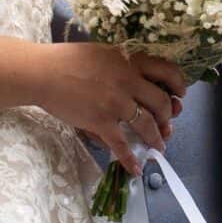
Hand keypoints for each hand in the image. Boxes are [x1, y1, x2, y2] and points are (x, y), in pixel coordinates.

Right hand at [38, 44, 186, 175]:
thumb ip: (122, 65)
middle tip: (168, 124)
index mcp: (130, 60)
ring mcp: (116, 103)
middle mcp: (128, 81)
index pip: (166, 71)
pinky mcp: (101, 121)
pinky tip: (136, 169)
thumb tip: (137, 81)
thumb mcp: (103, 53)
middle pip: (161, 101)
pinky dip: (130, 159)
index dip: (178, 84)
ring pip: (147, 124)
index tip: (180, 94)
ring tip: (160, 146)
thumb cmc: (67, 60)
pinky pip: (121, 144)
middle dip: (168, 116)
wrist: (42, 73)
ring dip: (156, 137)